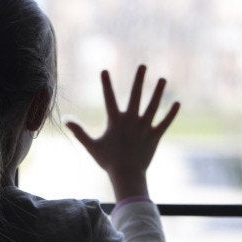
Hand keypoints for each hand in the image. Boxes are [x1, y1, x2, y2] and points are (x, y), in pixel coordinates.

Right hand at [65, 65, 179, 200]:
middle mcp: (131, 121)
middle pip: (136, 96)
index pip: (109, 99)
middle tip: (143, 66)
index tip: (104, 70)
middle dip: (139, 80)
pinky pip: (165, 123)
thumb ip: (79, 131)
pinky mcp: (155, 136)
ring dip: (158, 92)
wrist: (127, 175)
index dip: (106, 85)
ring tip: (162, 79)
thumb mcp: (91, 145)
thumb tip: (65, 120)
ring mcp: (144, 128)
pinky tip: (176, 103)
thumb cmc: (108, 161)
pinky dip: (171, 114)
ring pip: (153, 106)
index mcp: (115, 122)